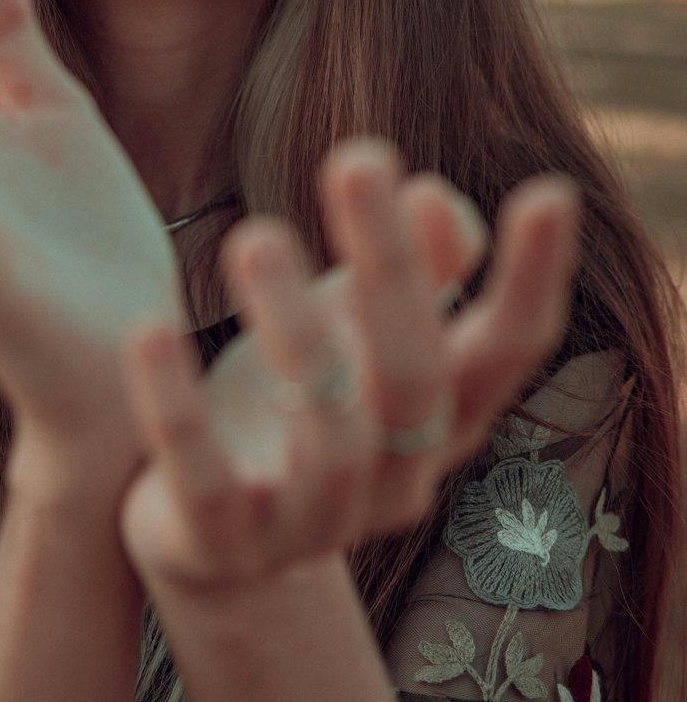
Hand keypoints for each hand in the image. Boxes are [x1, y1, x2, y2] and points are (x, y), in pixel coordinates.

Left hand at [117, 142, 578, 592]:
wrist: (208, 535)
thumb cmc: (302, 400)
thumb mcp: (357, 328)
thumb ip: (413, 267)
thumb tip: (436, 195)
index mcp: (439, 420)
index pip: (507, 352)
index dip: (535, 280)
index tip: (550, 192)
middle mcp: (393, 479)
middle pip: (414, 379)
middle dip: (391, 267)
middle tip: (357, 158)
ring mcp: (309, 522)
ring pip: (326, 439)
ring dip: (294, 330)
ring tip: (255, 235)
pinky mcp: (218, 543)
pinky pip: (201, 481)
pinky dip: (176, 409)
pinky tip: (150, 331)